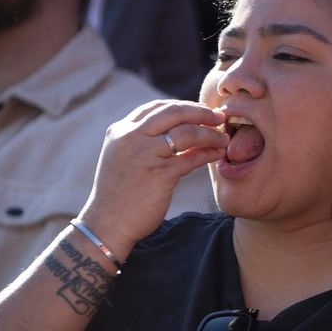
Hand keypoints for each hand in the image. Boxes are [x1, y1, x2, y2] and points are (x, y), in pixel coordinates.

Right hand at [77, 100, 226, 260]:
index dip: (184, 107)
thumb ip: (143, 140)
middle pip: (174, 112)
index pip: (157, 107)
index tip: (201, 112)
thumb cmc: (119, 193)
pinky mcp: (160, 174)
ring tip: (223, 138)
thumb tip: (175, 128)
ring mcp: (145, 154)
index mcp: (121, 130)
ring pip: (187, 132)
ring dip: (210, 133)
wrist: (107, 223)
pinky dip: (209, 153)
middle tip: (219, 117)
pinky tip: (218, 154)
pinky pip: (192, 157)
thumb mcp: (124, 157)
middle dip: (201, 112)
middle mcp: (131, 137)